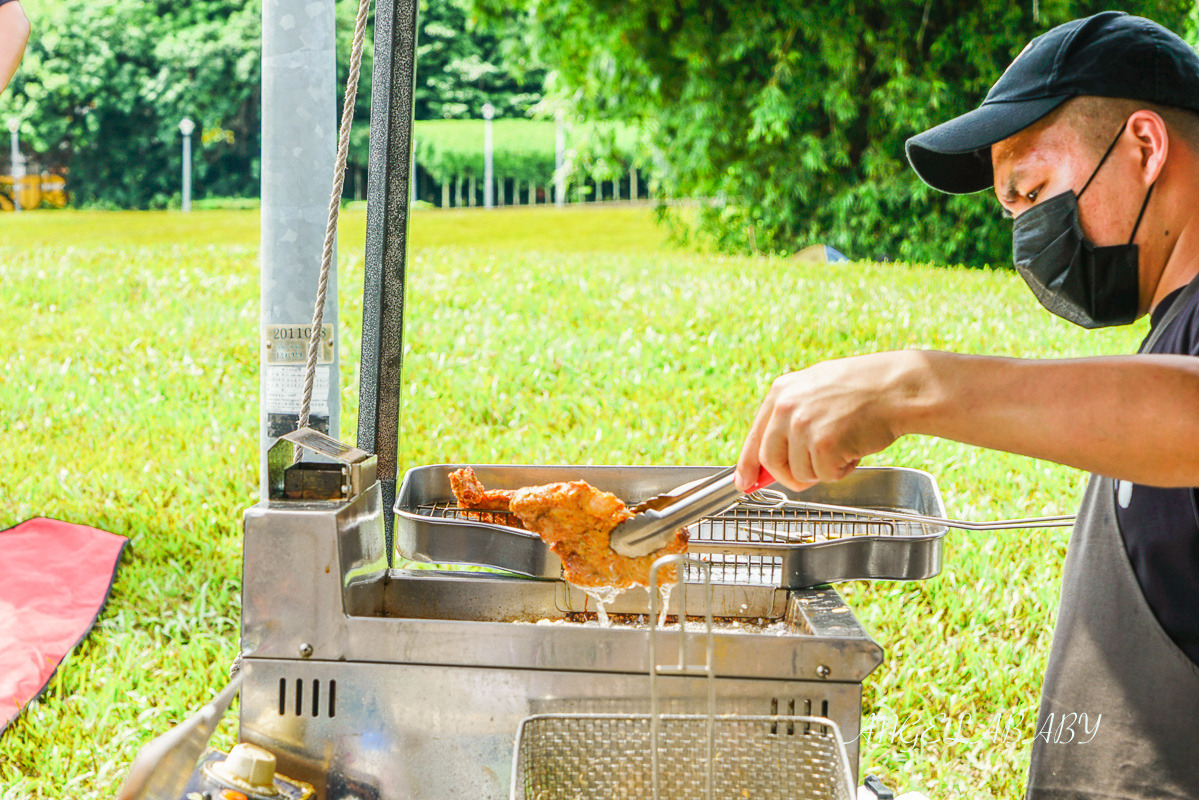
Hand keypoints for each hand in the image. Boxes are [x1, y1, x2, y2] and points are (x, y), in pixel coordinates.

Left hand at [735, 351, 923, 491]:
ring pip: (799, 472)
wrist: (898, 387)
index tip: (744, 482)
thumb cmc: (865, 391)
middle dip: (789, 475)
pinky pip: (824, 475)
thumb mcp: (816, 391)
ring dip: (823, 469)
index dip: (748, 465)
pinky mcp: (822, 444)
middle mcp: (786, 407)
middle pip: (771, 460)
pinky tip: (854, 448)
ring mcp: (802, 425)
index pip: (755, 436)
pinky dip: (842, 470)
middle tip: (810, 474)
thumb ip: (791, 419)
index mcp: (781, 392)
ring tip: (844, 445)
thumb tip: (770, 457)